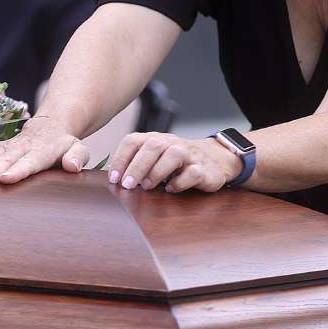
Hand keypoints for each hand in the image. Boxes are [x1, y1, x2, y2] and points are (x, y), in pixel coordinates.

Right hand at [0, 116, 89, 186]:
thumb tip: (73, 166)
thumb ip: (78, 156)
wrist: (50, 126)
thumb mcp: (78, 148)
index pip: (30, 161)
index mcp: (42, 150)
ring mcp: (8, 146)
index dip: (18, 169)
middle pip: (6, 159)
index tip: (6, 178)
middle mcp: (22, 147)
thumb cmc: (64, 145)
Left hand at [107, 132, 242, 192]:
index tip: (114, 178)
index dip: (121, 158)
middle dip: (136, 166)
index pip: (133, 141)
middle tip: (127, 185)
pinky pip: (193, 172)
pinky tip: (171, 189)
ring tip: (148, 186)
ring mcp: (190, 154)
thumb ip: (136, 163)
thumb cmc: (176, 162)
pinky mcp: (205, 169)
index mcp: (155, 139)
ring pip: (173, 155)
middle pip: (152, 146)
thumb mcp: (155, 158)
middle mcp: (172, 143)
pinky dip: (180, 182)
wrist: (214, 159)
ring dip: (156, 172)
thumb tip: (112, 179)